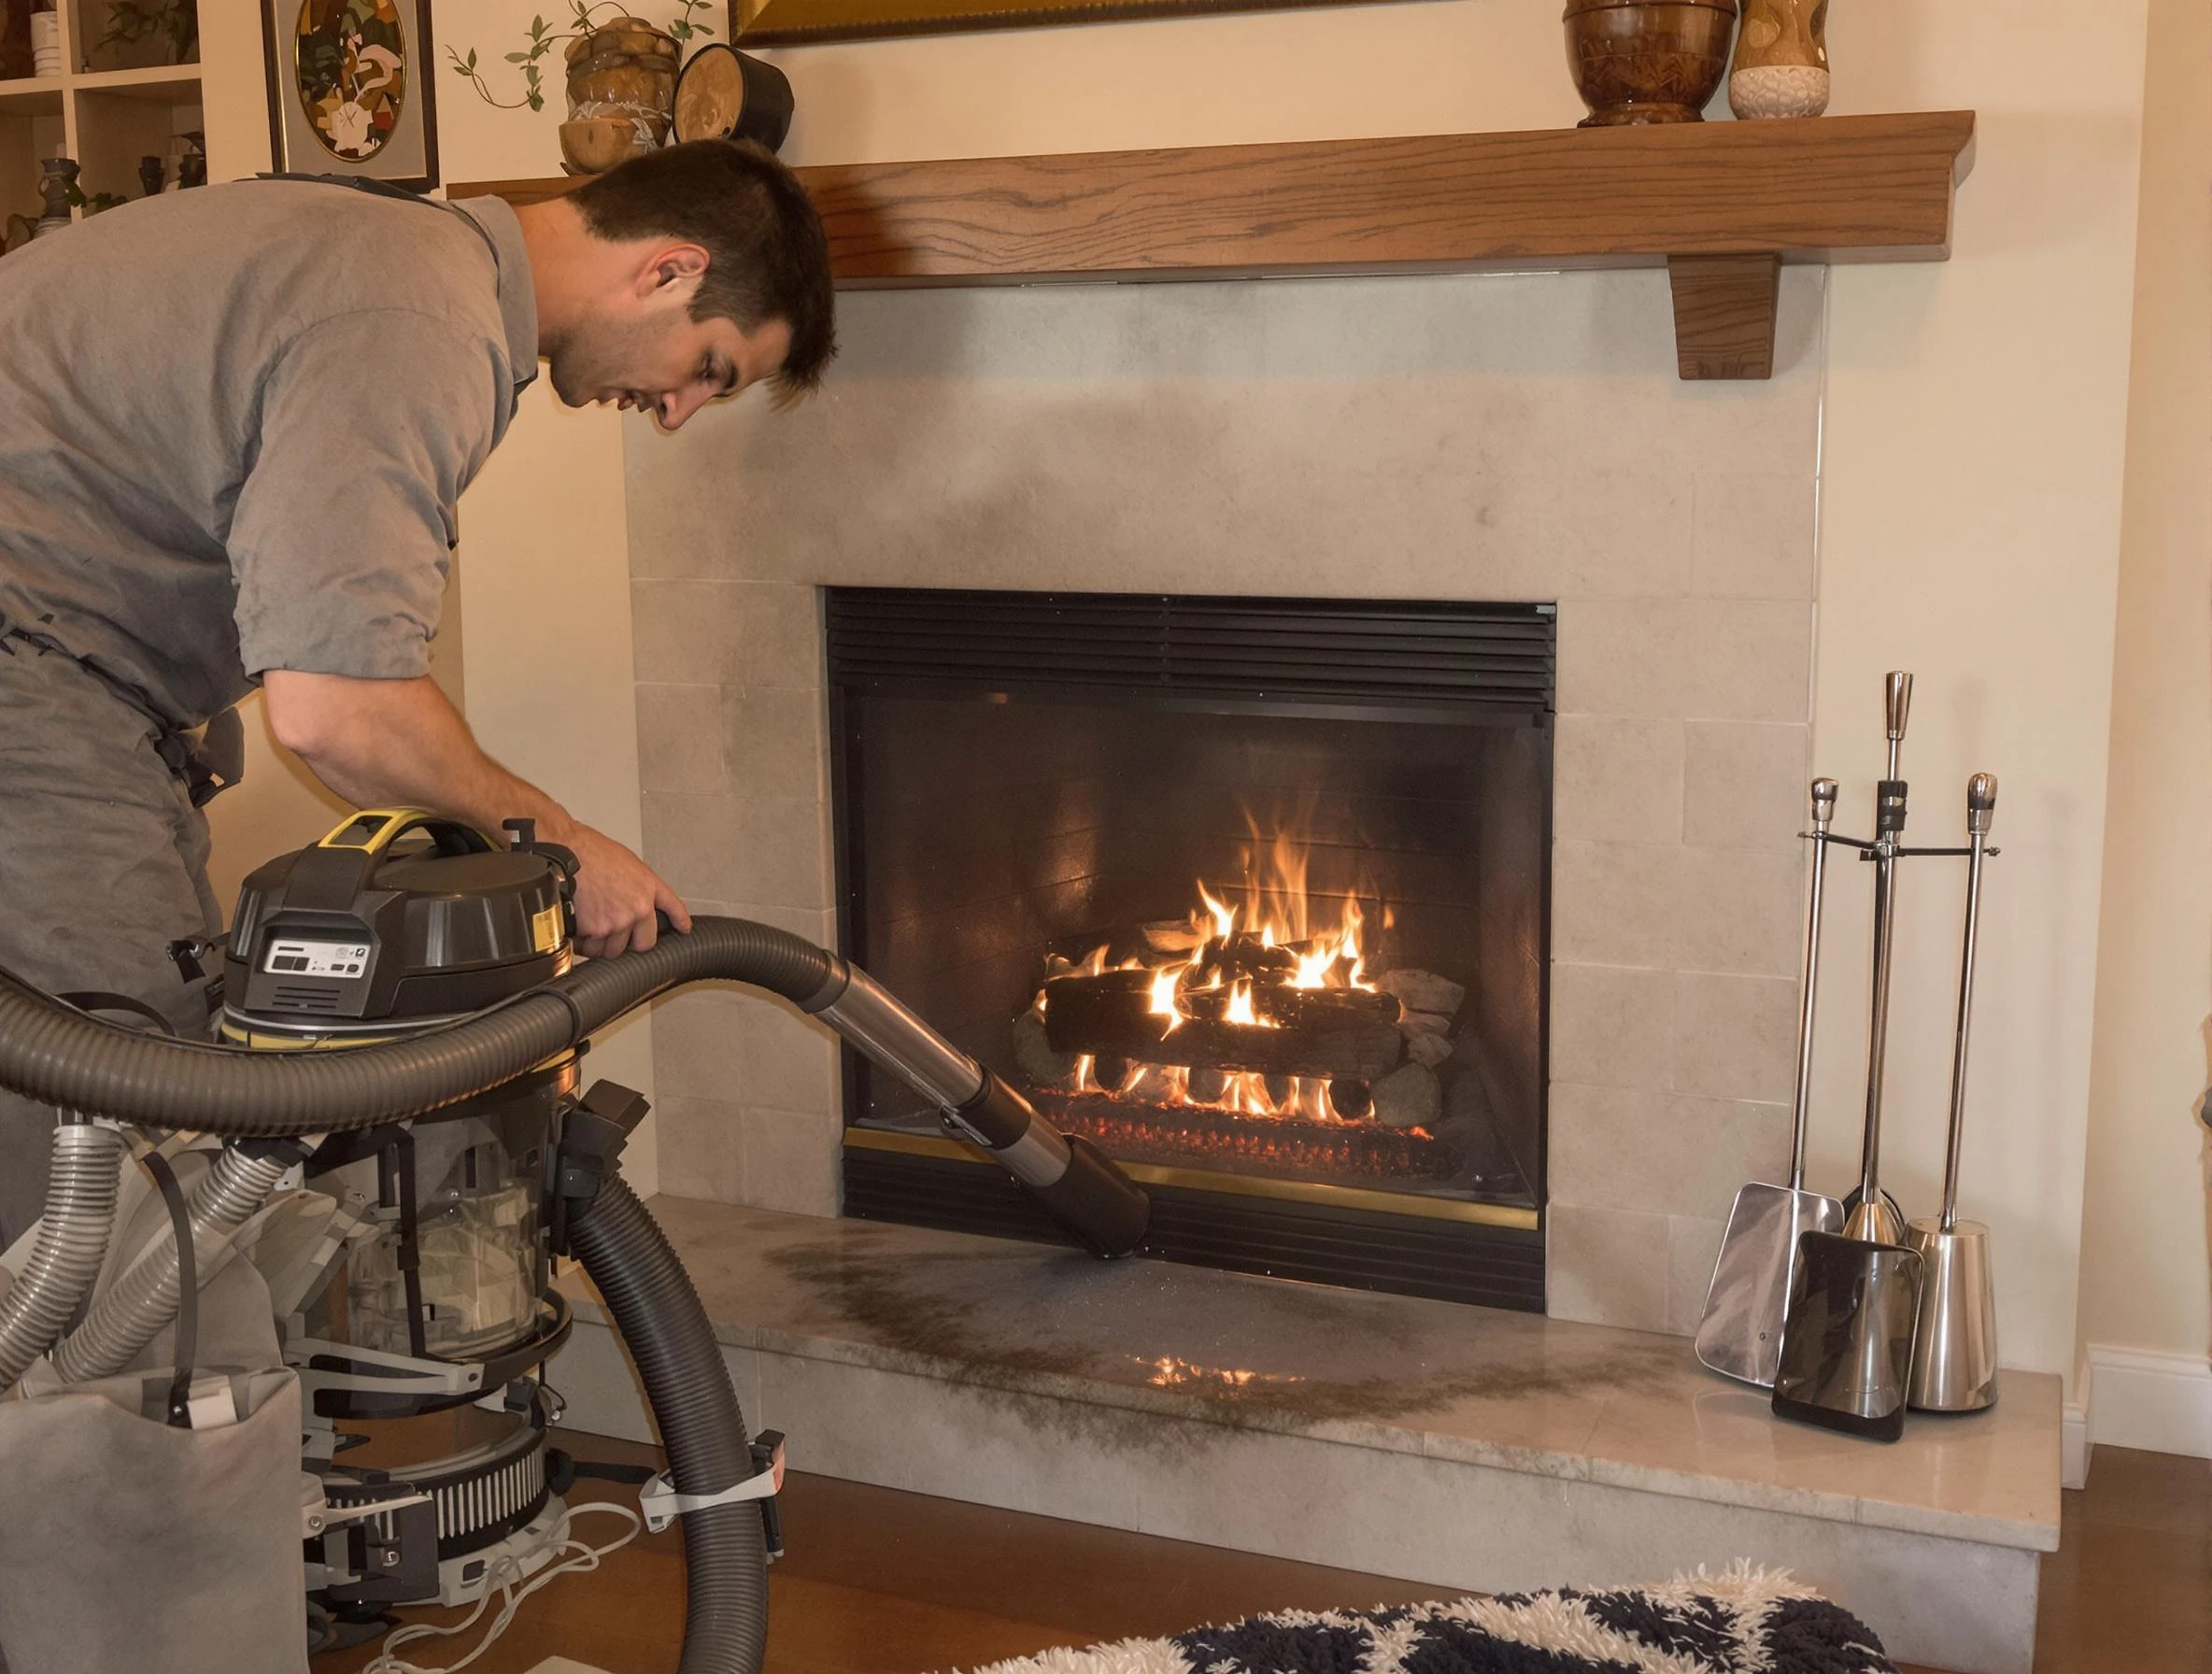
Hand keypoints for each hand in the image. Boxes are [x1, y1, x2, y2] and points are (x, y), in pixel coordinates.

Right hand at [564, 825, 690, 958]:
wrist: (571, 852)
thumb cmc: (594, 852)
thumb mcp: (629, 864)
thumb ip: (639, 886)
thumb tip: (636, 899)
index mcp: (650, 889)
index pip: (674, 910)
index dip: (680, 922)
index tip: (683, 929)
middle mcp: (638, 909)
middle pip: (643, 944)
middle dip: (631, 943)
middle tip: (618, 934)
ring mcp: (617, 922)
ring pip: (613, 950)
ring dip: (603, 945)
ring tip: (592, 929)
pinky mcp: (595, 930)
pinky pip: (590, 947)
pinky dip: (583, 944)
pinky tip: (579, 931)